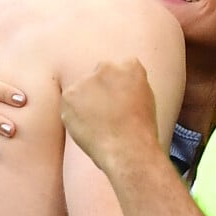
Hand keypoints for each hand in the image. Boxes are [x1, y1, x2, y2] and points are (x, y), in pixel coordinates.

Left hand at [61, 59, 158, 173]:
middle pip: (98, 75)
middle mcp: (107, 67)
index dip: (118, 86)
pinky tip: (87, 127)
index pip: (121, 67)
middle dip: (99, 89)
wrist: (127, 149)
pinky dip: (73, 114)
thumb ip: (131, 85)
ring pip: (81, 88)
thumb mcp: (147, 100)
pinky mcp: (70, 94)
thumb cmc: (141, 131)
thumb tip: (118, 86)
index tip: (118, 100)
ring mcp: (87, 80)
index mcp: (131, 66)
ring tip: (97, 124)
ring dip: (85, 101)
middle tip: (105, 114)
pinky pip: (69, 102)